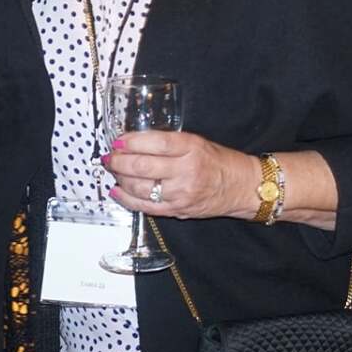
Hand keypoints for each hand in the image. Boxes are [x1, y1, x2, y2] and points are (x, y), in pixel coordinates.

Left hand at [103, 130, 251, 220]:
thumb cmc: (219, 162)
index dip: (131, 142)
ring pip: (139, 188)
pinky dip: (126, 199)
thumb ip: (169, 142)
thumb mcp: (197, 142)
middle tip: (110, 157)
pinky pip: (145, 206)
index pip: (155, 143)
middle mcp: (186, 170)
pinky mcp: (177, 210)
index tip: (118, 141)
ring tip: (114, 172)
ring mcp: (181, 193)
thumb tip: (134, 142)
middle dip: (119, 162)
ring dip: (120, 179)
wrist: (241, 186)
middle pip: (142, 166)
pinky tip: (117, 191)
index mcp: (191, 148)